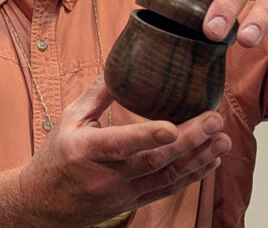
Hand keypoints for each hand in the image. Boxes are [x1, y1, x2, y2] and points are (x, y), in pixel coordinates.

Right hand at [19, 76, 230, 225]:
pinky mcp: (134, 201)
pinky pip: (168, 190)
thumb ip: (98, 94)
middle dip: (189, 141)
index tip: (171, 128)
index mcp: (86, 150)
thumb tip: (123, 64)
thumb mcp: (69, 119)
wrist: (44, 205)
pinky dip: (193, 176)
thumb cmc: (56, 157)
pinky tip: (212, 161)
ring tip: (223, 140)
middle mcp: (107, 175)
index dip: (146, 136)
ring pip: (167, 177)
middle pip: (154, 160)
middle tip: (215, 121)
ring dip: (199, 159)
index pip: (119, 145)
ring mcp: (123, 192)